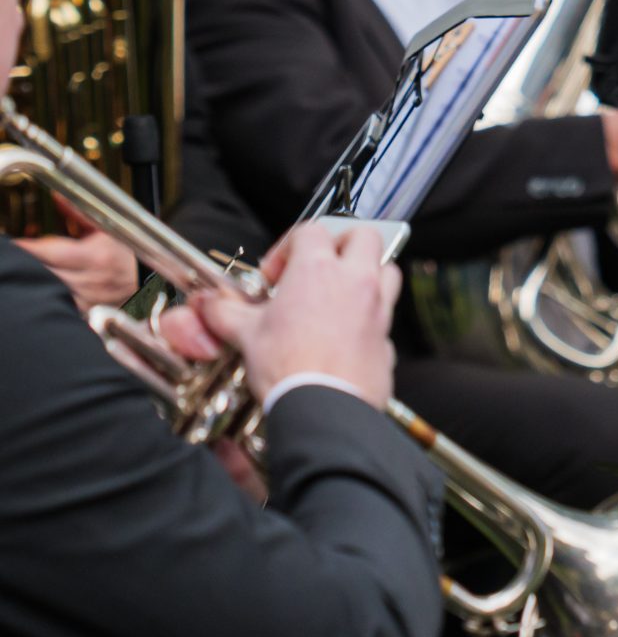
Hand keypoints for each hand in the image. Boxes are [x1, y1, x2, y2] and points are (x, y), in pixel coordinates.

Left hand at [18, 201, 138, 310]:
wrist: (147, 287)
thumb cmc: (128, 259)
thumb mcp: (107, 231)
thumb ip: (79, 213)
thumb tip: (58, 196)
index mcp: (93, 257)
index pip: (45, 251)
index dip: (24, 247)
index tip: (11, 243)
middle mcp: (86, 281)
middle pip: (39, 272)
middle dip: (24, 262)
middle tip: (13, 255)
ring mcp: (81, 300)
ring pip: (43, 290)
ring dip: (31, 279)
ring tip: (24, 269)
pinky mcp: (77, 313)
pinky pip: (52, 304)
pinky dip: (42, 294)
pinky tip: (40, 286)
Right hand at [189, 224, 402, 407]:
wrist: (323, 407)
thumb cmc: (288, 368)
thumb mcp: (244, 333)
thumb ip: (225, 311)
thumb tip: (210, 304)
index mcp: (318, 269)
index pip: (312, 230)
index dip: (288, 246)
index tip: (274, 275)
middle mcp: (356, 281)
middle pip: (364, 236)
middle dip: (342, 244)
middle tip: (318, 267)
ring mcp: (378, 308)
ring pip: (387, 270)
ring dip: (367, 273)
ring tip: (338, 294)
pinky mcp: (388, 337)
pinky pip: (386, 314)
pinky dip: (371, 314)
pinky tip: (347, 332)